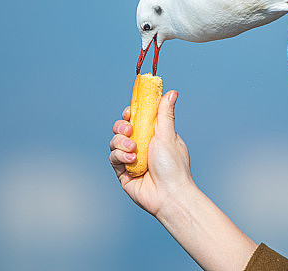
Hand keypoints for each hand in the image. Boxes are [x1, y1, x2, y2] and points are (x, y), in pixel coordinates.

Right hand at [109, 90, 192, 216]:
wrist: (169, 194)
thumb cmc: (173, 165)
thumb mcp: (168, 135)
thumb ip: (165, 114)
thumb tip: (172, 92)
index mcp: (153, 135)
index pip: (136, 119)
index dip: (130, 113)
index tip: (130, 112)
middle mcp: (141, 146)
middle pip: (121, 129)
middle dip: (121, 127)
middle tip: (129, 130)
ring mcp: (131, 159)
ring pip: (114, 142)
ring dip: (121, 143)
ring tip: (133, 150)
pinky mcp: (123, 172)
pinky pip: (113, 158)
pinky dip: (120, 156)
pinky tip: (131, 161)